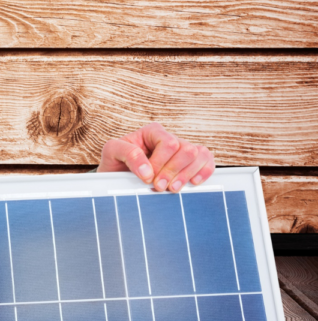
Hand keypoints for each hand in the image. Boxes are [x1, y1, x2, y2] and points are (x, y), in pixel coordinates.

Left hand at [97, 122, 214, 192]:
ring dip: (187, 175)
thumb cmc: (116, 162)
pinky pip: (208, 161)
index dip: (161, 163)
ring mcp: (182, 150)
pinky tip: (192, 183)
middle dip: (173, 171)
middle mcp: (169, 138)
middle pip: (187, 150)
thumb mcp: (112, 153)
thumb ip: (127, 154)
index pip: (168, 143)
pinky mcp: (190, 162)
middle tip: (159, 187)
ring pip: (199, 155)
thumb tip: (148, 171)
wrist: (118, 177)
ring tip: (172, 189)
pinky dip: (204, 172)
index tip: (148, 178)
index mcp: (152, 132)